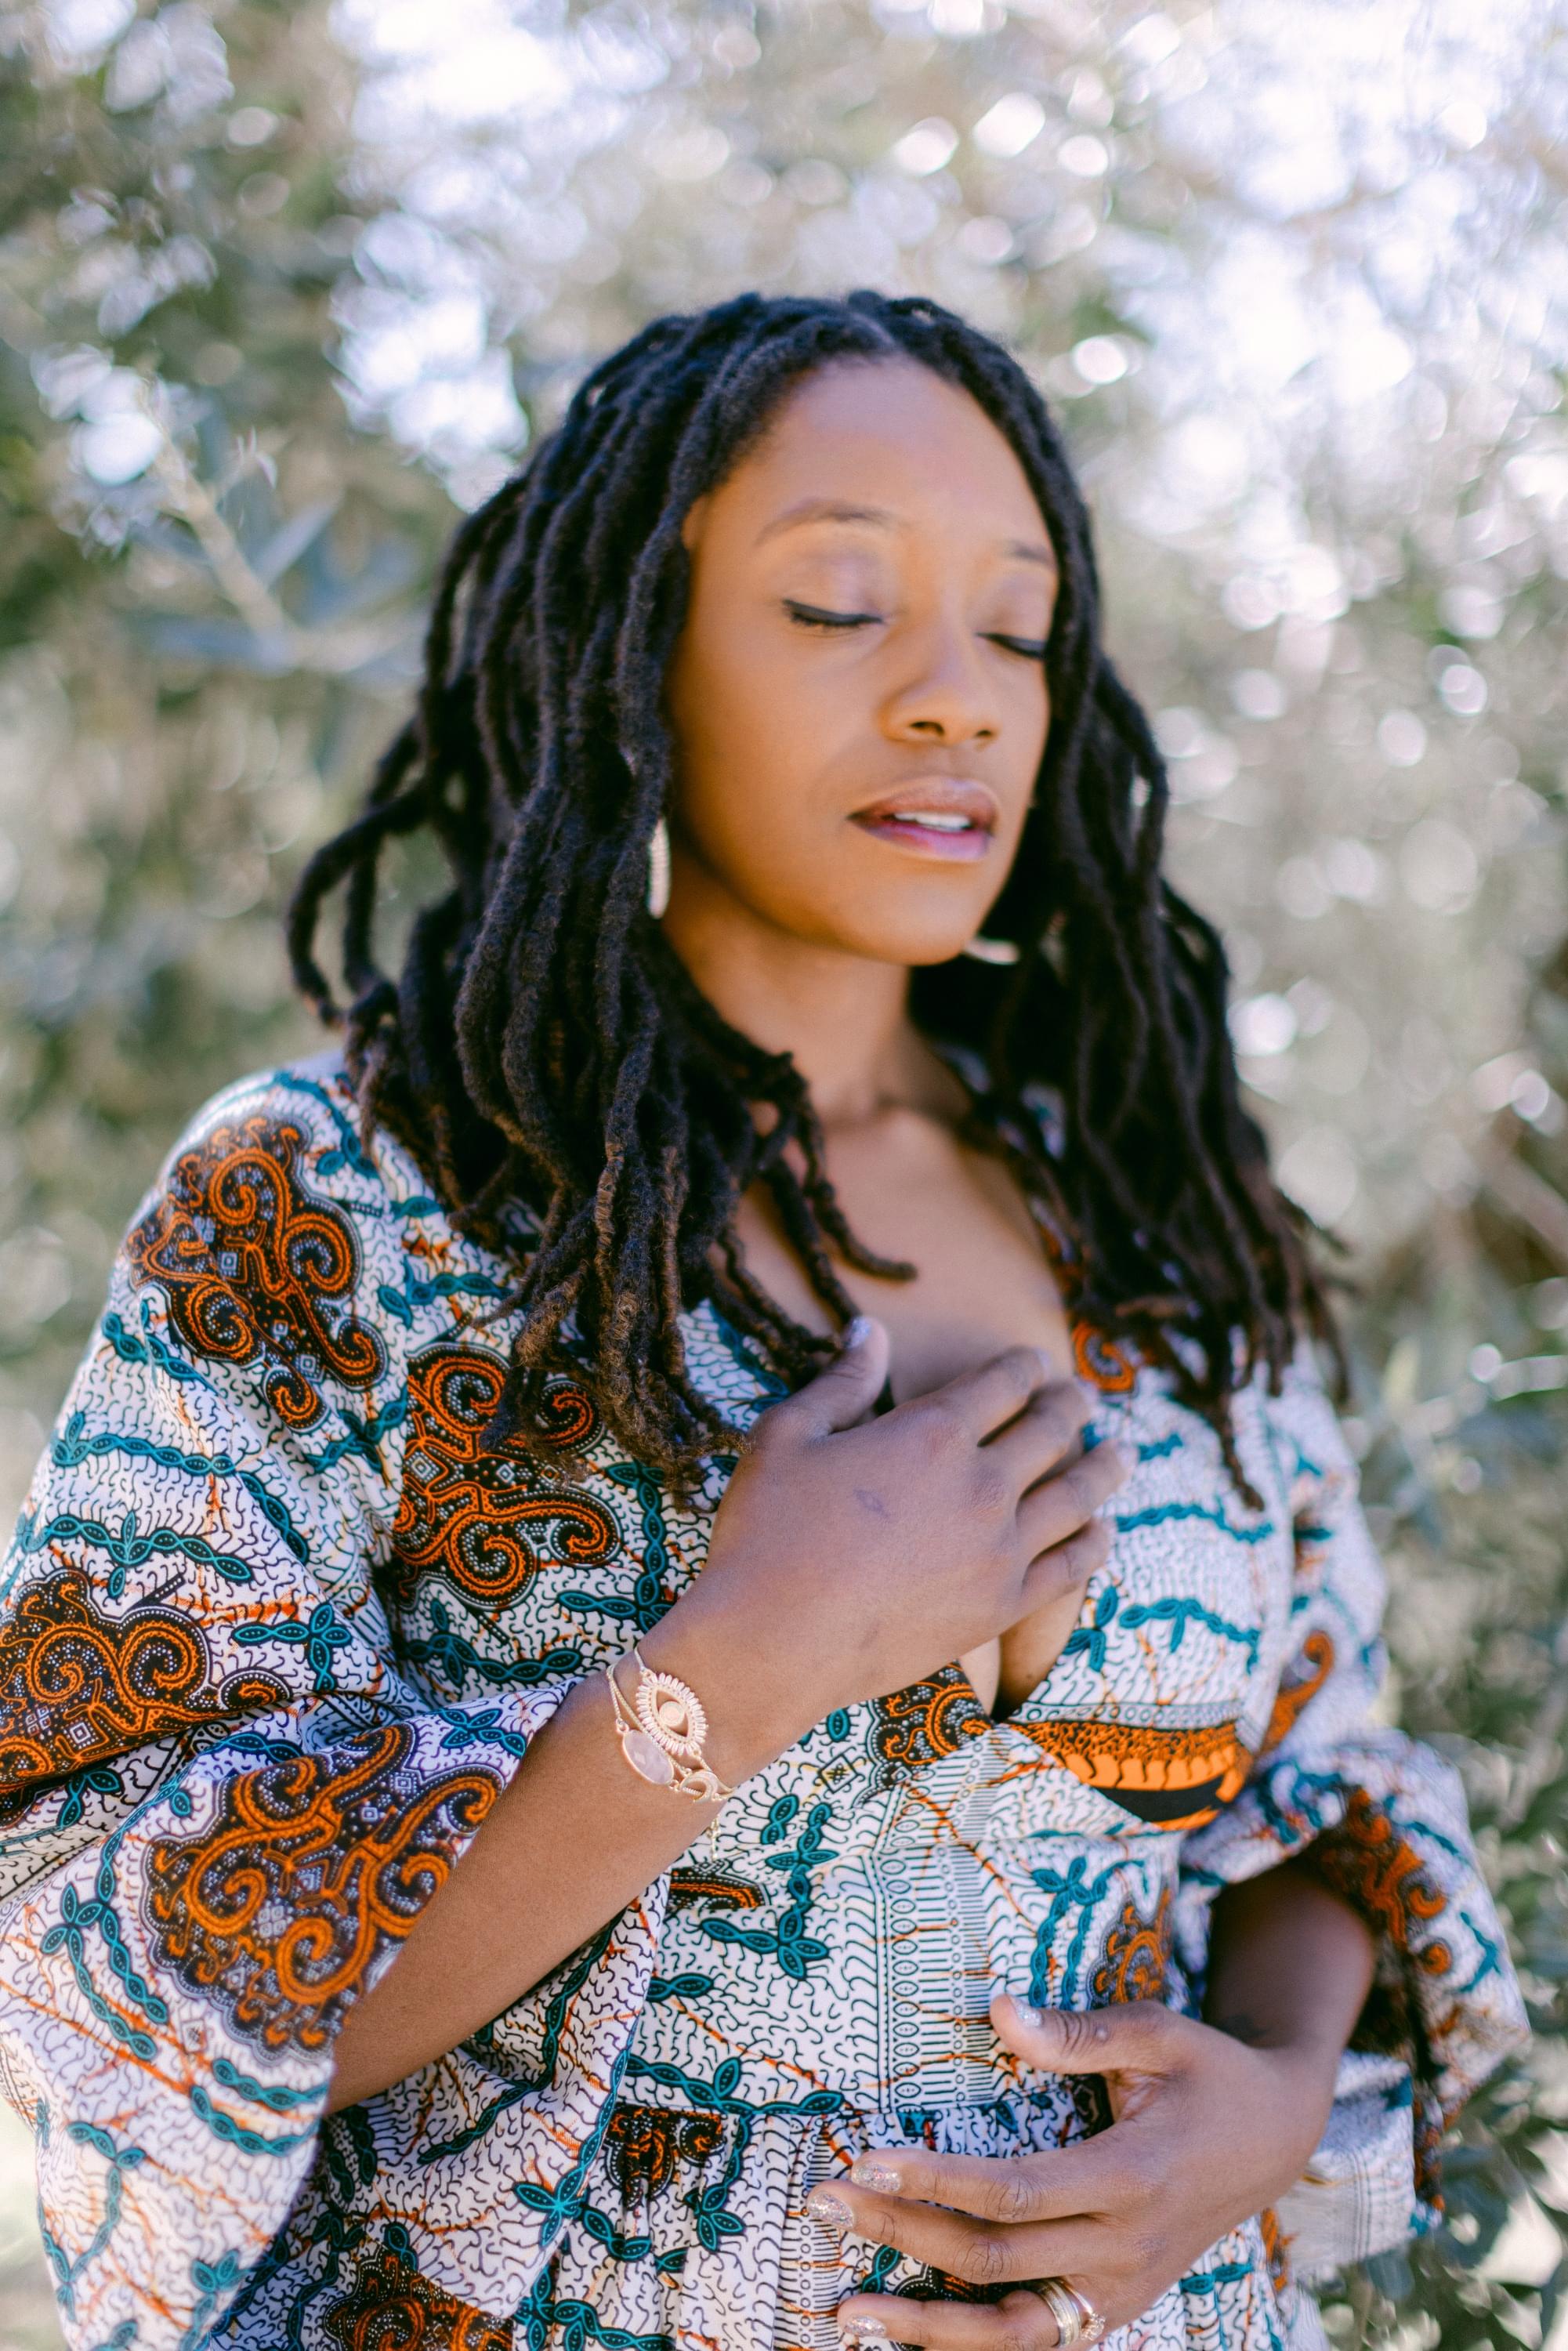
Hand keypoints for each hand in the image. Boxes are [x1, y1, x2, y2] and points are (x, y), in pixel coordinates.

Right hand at [653, 1320, 1126, 1771]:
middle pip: (1049, 1429)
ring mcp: (999, 1549)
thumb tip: (871, 1330)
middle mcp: (981, 1484)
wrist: (774, 1643)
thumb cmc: (766, 1533)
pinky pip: (1069, 1568)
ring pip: (1075, 1495)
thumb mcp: (785, 1436)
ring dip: (1104, 1467)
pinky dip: (1094, 1543)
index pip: (1002, 1382)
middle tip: (1080, 1395)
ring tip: (1122, 1453)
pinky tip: (1103, 1530)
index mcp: (931, 1432)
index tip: (1035, 1360)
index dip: (1024, 1365)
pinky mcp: (1001, 1606)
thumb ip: (840, 1381)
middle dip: (1069, 1404)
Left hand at [818, 1991, 1339, 2348]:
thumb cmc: (1207, 2072)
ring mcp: (1120, 2293)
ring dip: (923, 2327)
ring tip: (845, 2311)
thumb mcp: (1158, 2032)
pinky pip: (1035, 2342)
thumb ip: (1077, 2032)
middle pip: (994, 2259)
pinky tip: (909, 2335)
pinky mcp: (1113, 2311)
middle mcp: (1124, 2250)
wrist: (1276, 2139)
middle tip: (822, 2205)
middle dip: (901, 2236)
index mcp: (1133, 2176)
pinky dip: (969, 2346)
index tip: (868, 2160)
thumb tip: (998, 2009)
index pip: (1015, 2193)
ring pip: (1010, 2332)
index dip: (937, 2182)